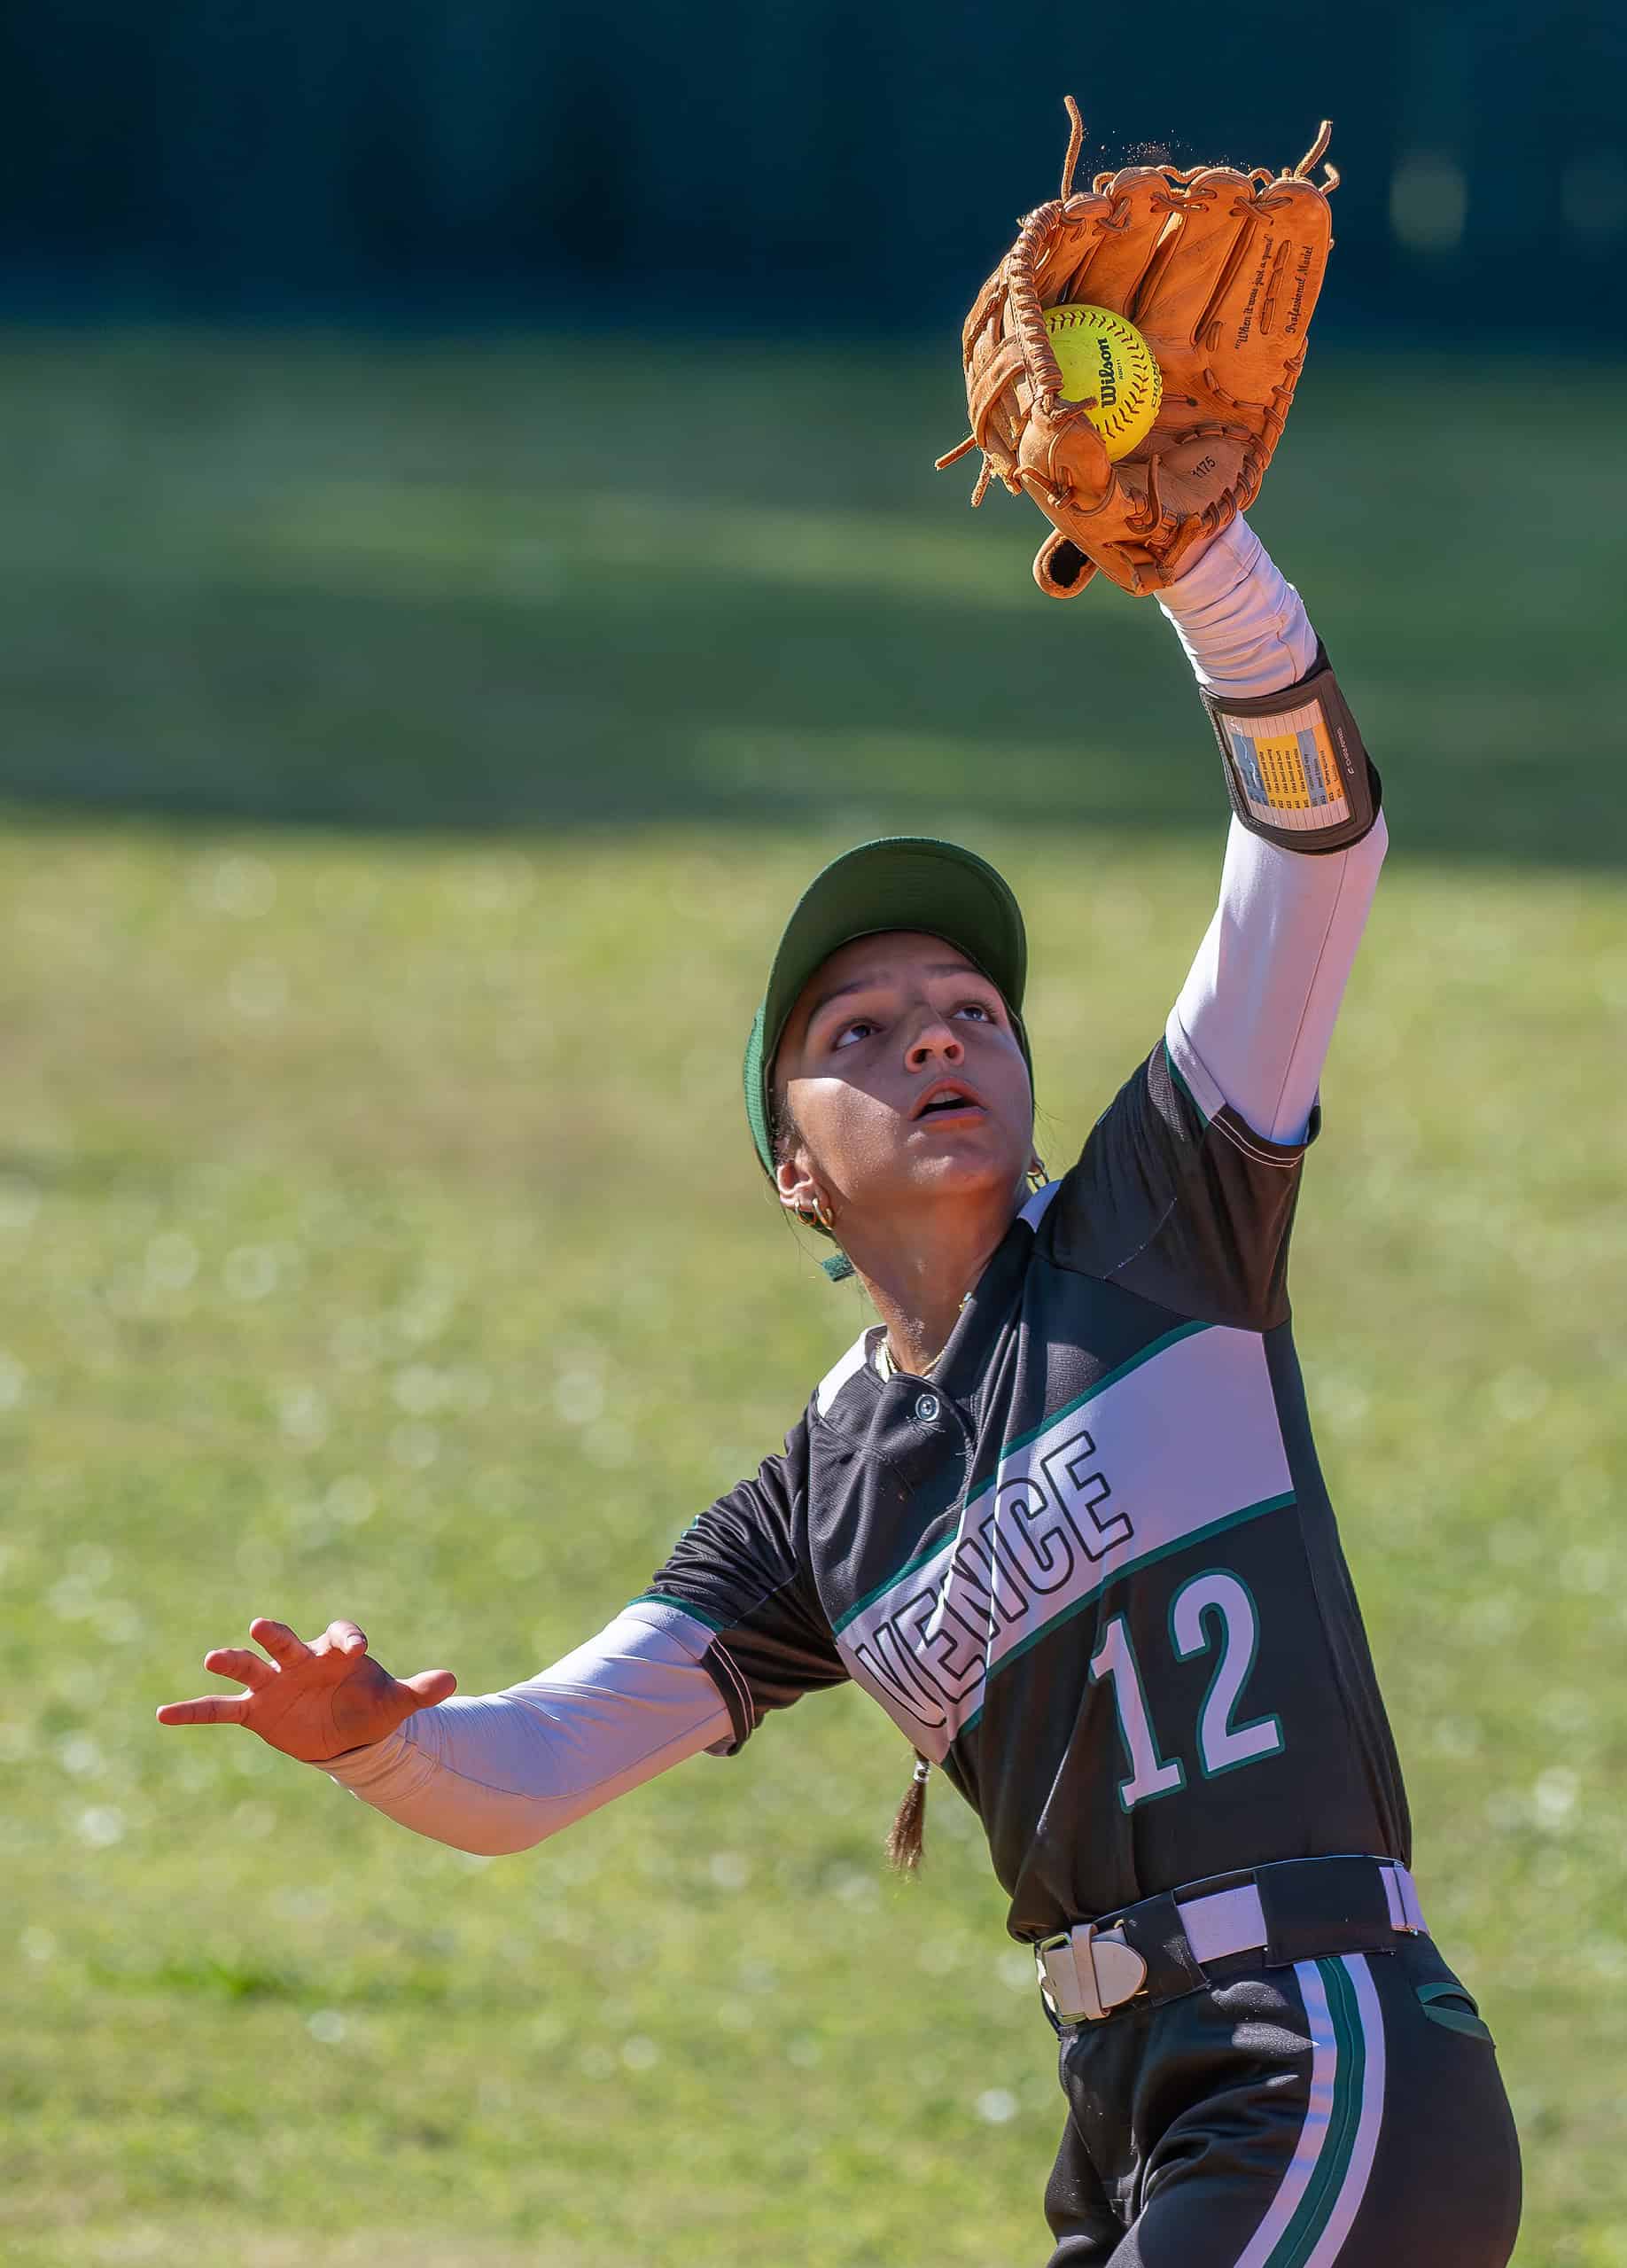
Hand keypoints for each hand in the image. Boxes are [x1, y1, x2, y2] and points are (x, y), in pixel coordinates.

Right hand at [156, 1617, 455, 1763]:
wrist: (344, 1731)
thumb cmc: (369, 1705)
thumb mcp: (397, 1702)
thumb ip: (420, 1691)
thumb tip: (451, 1680)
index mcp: (337, 1652)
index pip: (340, 1635)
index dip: (346, 1639)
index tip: (354, 1649)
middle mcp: (301, 1660)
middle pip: (287, 1642)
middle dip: (277, 1635)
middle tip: (263, 1626)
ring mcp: (274, 1684)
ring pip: (251, 1667)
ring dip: (235, 1660)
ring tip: (214, 1656)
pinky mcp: (255, 1710)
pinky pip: (220, 1709)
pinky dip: (194, 1711)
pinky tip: (163, 1715)